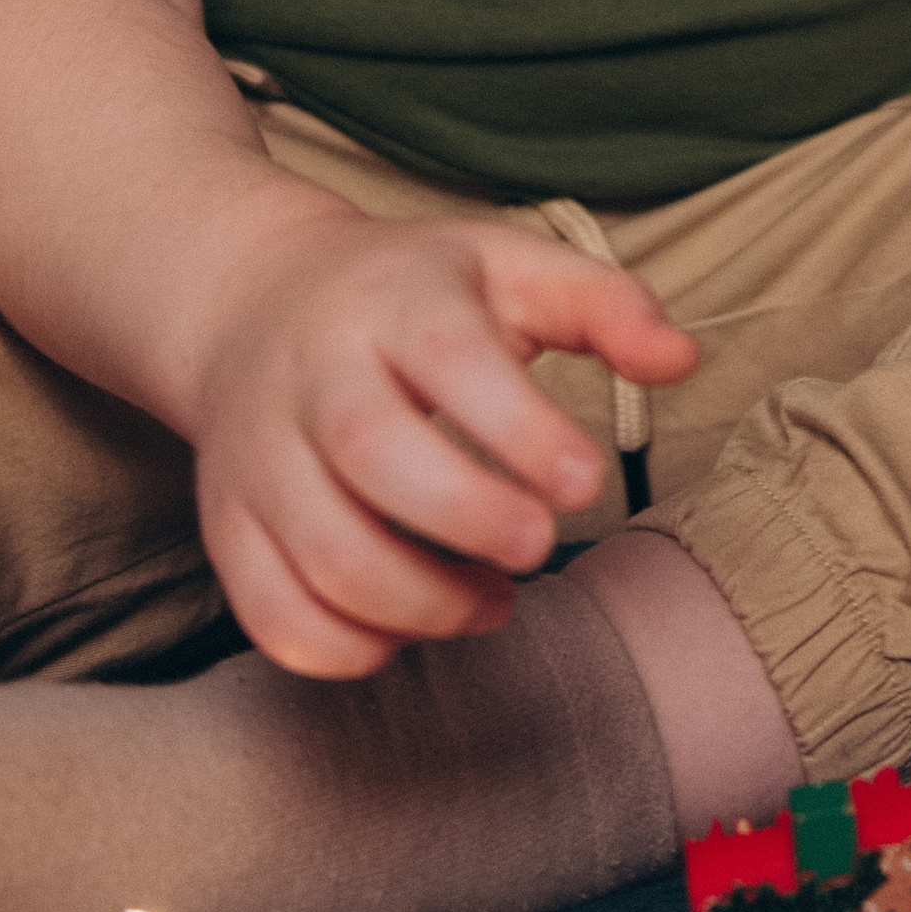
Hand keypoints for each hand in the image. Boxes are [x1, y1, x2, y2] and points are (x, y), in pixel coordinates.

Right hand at [184, 211, 699, 677]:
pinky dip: (341, 645)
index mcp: (396, 301)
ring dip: (417, 601)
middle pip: (373, 455)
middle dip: (466, 519)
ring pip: (320, 549)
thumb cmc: (411, 292)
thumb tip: (684, 359)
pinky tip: (408, 629)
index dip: (520, 430)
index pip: (452, 360)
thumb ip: (606, 306)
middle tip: (541, 548)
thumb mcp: (510, 266)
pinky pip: (269, 611)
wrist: (252, 299)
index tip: (587, 484)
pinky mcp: (227, 523)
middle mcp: (314, 373)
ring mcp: (258, 452)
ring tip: (493, 600)